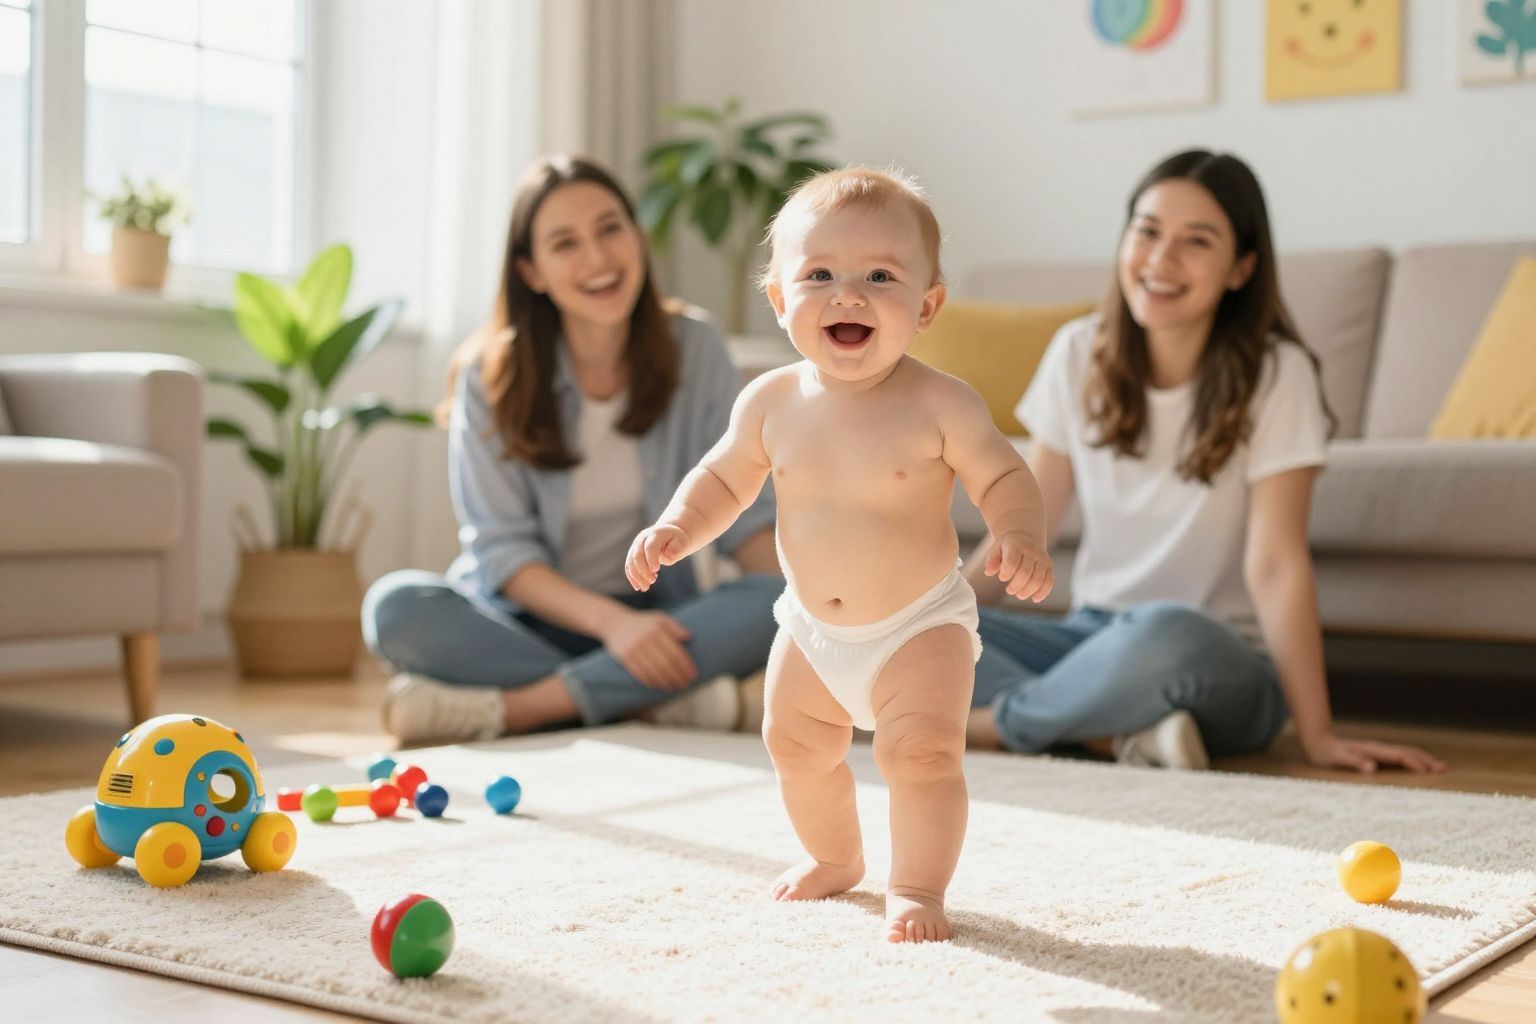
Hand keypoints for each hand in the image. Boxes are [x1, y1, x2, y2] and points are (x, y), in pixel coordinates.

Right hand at [598, 608, 697, 689]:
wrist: (615, 623)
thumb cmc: (643, 623)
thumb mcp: (659, 618)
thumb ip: (675, 626)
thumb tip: (689, 637)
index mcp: (656, 629)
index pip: (675, 651)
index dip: (685, 666)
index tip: (693, 675)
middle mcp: (645, 638)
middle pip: (665, 663)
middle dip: (677, 676)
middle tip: (686, 684)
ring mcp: (633, 648)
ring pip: (653, 670)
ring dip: (666, 682)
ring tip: (674, 687)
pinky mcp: (624, 656)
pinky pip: (639, 673)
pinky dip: (651, 681)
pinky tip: (658, 685)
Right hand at [625, 524, 690, 591]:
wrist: (669, 535)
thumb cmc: (677, 540)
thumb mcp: (682, 543)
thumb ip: (675, 551)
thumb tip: (666, 558)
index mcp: (655, 534)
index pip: (650, 547)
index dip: (651, 559)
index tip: (656, 571)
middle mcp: (642, 539)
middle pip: (638, 555)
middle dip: (643, 570)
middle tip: (652, 581)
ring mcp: (636, 546)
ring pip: (631, 562)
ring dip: (637, 577)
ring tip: (646, 588)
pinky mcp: (633, 554)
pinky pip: (629, 567)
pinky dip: (632, 578)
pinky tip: (639, 587)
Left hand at [984, 531, 1052, 602]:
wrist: (1024, 537)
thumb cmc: (1007, 548)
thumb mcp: (996, 550)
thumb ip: (991, 561)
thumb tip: (988, 572)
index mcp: (1016, 546)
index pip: (1012, 562)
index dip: (1006, 574)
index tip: (1002, 578)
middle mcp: (1031, 551)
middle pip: (1025, 573)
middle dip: (1016, 586)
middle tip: (1009, 591)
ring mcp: (1042, 559)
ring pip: (1038, 579)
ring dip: (1028, 591)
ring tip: (1019, 595)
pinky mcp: (1049, 566)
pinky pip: (1049, 582)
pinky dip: (1042, 592)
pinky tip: (1035, 599)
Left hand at [1302, 731, 1445, 773]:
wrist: (1319, 742)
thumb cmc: (1327, 753)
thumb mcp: (1337, 759)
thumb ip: (1354, 762)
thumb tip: (1371, 768)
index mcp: (1373, 750)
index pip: (1399, 756)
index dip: (1414, 763)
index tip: (1429, 771)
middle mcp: (1378, 748)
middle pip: (1407, 752)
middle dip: (1425, 760)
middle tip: (1444, 769)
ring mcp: (1379, 750)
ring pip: (1405, 753)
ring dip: (1422, 759)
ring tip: (1438, 767)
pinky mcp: (1376, 754)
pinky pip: (1399, 756)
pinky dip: (1412, 760)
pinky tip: (1417, 766)